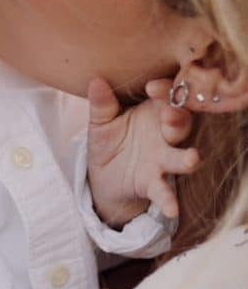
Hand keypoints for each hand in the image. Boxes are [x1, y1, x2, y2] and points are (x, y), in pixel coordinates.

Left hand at [87, 77, 198, 224]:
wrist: (102, 176)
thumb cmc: (108, 139)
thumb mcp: (100, 121)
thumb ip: (102, 103)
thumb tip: (96, 80)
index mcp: (153, 111)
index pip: (167, 95)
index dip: (164, 90)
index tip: (151, 88)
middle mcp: (164, 134)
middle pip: (181, 122)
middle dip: (178, 118)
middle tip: (170, 114)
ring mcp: (162, 159)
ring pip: (180, 156)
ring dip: (186, 157)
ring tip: (191, 158)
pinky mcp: (154, 183)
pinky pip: (164, 191)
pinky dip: (168, 200)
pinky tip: (171, 208)